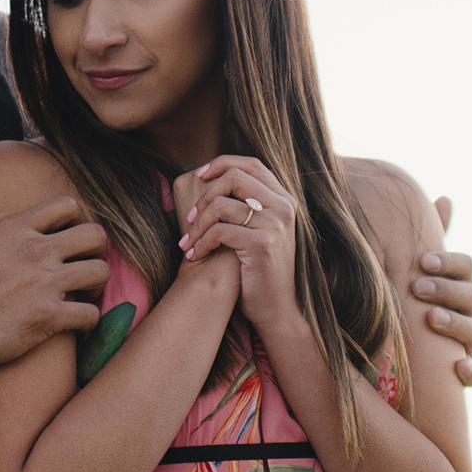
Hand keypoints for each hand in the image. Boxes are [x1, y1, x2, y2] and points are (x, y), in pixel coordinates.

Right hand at [0, 197, 109, 369]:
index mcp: (15, 228)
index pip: (67, 205)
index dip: (74, 220)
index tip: (68, 238)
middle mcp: (36, 250)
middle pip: (96, 236)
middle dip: (97, 251)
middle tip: (86, 265)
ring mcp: (45, 283)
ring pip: (101, 272)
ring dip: (98, 286)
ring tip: (86, 295)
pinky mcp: (48, 316)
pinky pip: (90, 314)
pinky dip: (89, 321)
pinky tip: (77, 325)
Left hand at [176, 155, 303, 335]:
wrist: (277, 308)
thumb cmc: (259, 269)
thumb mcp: (259, 230)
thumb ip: (246, 205)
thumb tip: (210, 180)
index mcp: (284, 199)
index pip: (251, 164)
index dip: (222, 163)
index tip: (199, 175)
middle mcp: (283, 207)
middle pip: (234, 178)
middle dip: (204, 195)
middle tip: (189, 217)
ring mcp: (274, 225)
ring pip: (221, 205)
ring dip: (197, 225)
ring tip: (187, 242)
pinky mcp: (261, 244)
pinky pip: (218, 231)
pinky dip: (200, 243)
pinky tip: (195, 255)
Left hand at [413, 193, 471, 385]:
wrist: (404, 347)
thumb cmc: (412, 299)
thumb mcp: (416, 269)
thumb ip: (429, 237)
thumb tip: (446, 198)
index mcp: (460, 282)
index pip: (466, 267)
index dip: (448, 263)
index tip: (422, 261)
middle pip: (470, 296)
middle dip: (446, 291)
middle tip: (418, 288)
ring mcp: (471, 341)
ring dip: (456, 324)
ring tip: (432, 319)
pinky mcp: (465, 371)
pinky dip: (471, 372)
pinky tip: (459, 368)